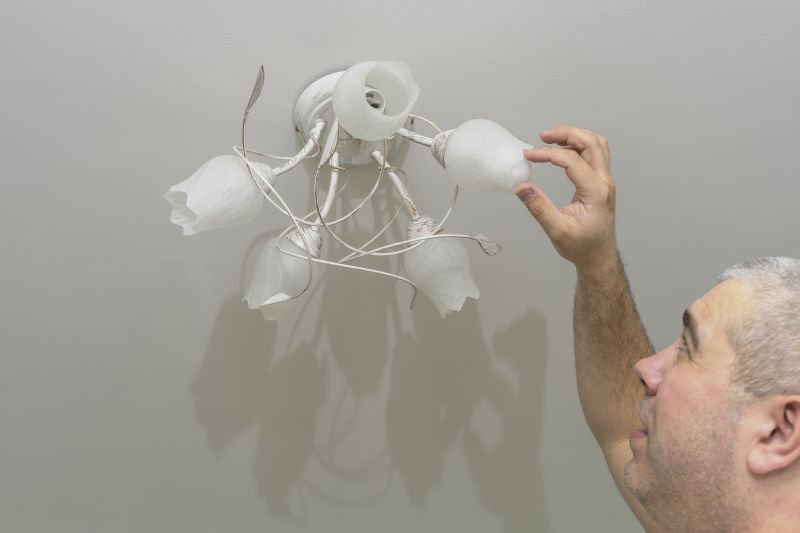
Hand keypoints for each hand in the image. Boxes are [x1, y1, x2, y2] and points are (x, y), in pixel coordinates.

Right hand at [516, 125, 617, 270]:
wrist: (599, 258)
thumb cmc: (583, 248)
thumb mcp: (557, 231)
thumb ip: (539, 208)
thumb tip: (522, 188)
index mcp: (595, 192)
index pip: (572, 160)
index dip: (548, 154)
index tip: (529, 155)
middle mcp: (604, 183)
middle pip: (591, 142)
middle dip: (566, 133)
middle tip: (543, 136)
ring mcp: (605, 181)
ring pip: (596, 145)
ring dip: (575, 137)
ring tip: (551, 139)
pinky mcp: (601, 183)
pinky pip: (595, 155)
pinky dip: (579, 146)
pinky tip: (562, 151)